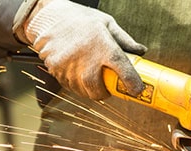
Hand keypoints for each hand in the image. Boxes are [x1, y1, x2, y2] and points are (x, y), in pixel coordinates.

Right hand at [24, 0, 146, 99]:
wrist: (48, 16)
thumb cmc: (81, 19)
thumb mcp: (107, 23)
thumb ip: (125, 40)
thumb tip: (141, 51)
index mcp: (103, 46)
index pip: (122, 69)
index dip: (132, 83)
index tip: (137, 90)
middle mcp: (86, 58)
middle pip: (98, 89)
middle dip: (104, 94)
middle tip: (107, 89)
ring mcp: (69, 66)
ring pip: (83, 91)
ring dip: (90, 91)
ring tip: (92, 81)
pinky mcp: (56, 69)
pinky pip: (69, 85)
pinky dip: (76, 85)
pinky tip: (78, 75)